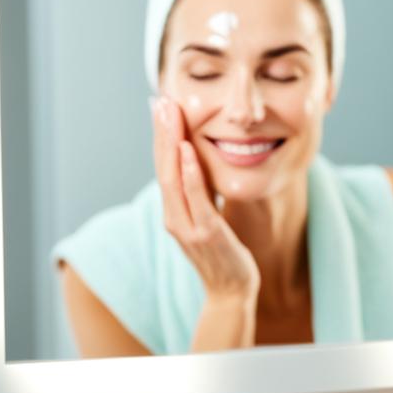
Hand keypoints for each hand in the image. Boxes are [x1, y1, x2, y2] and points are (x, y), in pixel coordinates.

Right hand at [150, 96, 260, 301]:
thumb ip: (202, 193)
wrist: (231, 292)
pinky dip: (190, 174)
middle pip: (163, 167)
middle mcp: (174, 217)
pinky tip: (188, 151)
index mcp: (174, 212)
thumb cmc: (224, 254)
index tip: (162, 106)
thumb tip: (200, 164)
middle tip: (161, 100)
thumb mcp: (210, 217)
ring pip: (173, 179)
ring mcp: (187, 227)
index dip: (161, 136)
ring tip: (170, 114)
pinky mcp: (206, 235)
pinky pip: (196, 199)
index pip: (164, 167)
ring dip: (170, 144)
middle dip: (161, 133)